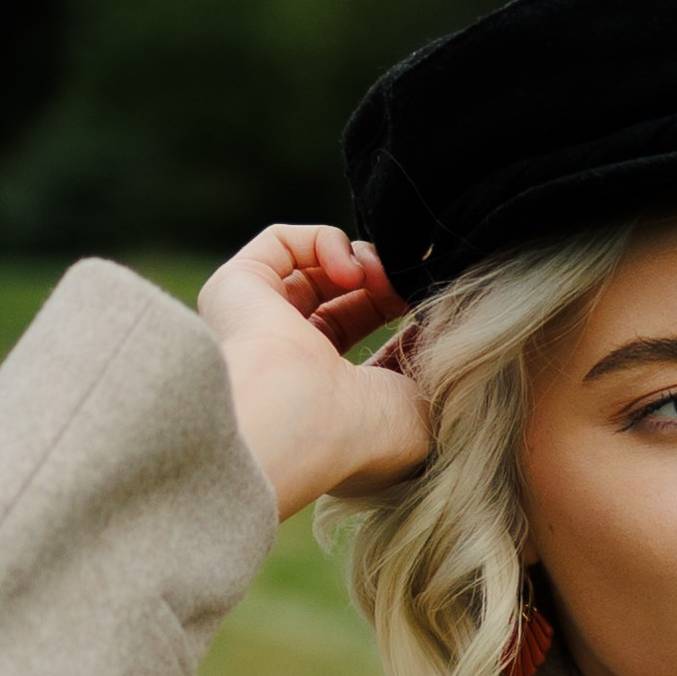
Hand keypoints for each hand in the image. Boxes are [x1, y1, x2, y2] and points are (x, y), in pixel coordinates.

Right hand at [197, 225, 430, 520]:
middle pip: (342, 301)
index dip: (401, 314)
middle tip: (410, 287)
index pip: (365, 340)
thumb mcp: (422, 402)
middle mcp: (287, 360)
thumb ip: (431, 358)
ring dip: (362, 262)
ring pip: (313, 270)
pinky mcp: (236, 288)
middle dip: (384, 285)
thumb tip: (440, 317)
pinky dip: (326, 242)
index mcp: (328, 397)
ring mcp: (258, 323)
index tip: (434, 309)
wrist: (303, 426)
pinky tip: (351, 272)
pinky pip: (282, 243)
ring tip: (381, 278)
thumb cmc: (364, 433)